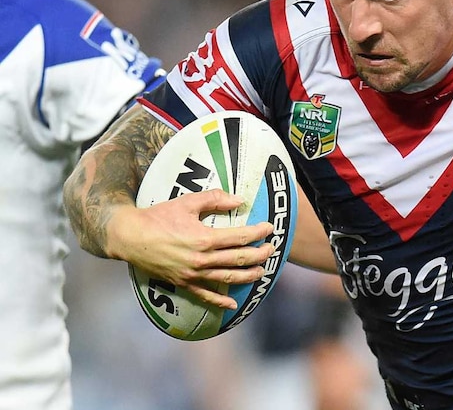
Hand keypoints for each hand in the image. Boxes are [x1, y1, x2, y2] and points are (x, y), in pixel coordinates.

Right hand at [108, 189, 274, 309]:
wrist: (130, 237)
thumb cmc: (158, 217)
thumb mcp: (187, 202)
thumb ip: (214, 199)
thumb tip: (239, 200)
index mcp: (204, 239)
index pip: (240, 237)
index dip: (258, 233)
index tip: (269, 228)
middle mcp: (201, 259)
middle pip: (239, 259)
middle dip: (260, 254)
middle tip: (272, 249)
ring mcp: (192, 274)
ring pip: (228, 278)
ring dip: (248, 276)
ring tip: (262, 271)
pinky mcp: (183, 283)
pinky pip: (205, 296)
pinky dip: (220, 301)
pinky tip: (233, 305)